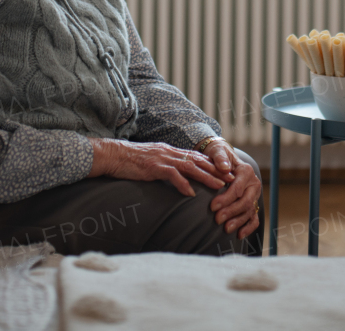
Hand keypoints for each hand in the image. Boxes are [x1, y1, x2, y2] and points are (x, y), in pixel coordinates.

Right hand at [88, 139, 225, 196]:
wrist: (113, 155)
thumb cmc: (131, 161)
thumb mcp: (153, 161)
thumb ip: (166, 167)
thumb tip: (178, 177)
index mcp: (171, 151)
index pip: (197, 157)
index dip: (213, 164)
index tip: (226, 172)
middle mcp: (170, 152)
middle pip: (199, 160)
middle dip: (216, 169)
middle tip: (231, 178)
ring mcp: (163, 158)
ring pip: (190, 167)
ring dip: (206, 177)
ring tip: (219, 186)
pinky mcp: (153, 167)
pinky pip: (172, 175)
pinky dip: (183, 184)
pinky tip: (190, 193)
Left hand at [204, 139, 261, 239]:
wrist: (223, 159)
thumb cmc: (218, 156)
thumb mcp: (217, 152)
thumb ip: (220, 158)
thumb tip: (224, 168)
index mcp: (246, 171)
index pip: (237, 188)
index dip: (225, 199)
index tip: (212, 206)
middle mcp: (253, 184)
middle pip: (245, 201)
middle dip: (231, 212)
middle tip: (217, 219)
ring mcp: (254, 195)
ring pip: (249, 211)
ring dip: (238, 221)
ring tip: (225, 229)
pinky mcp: (253, 204)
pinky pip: (254, 218)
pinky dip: (248, 227)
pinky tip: (240, 235)